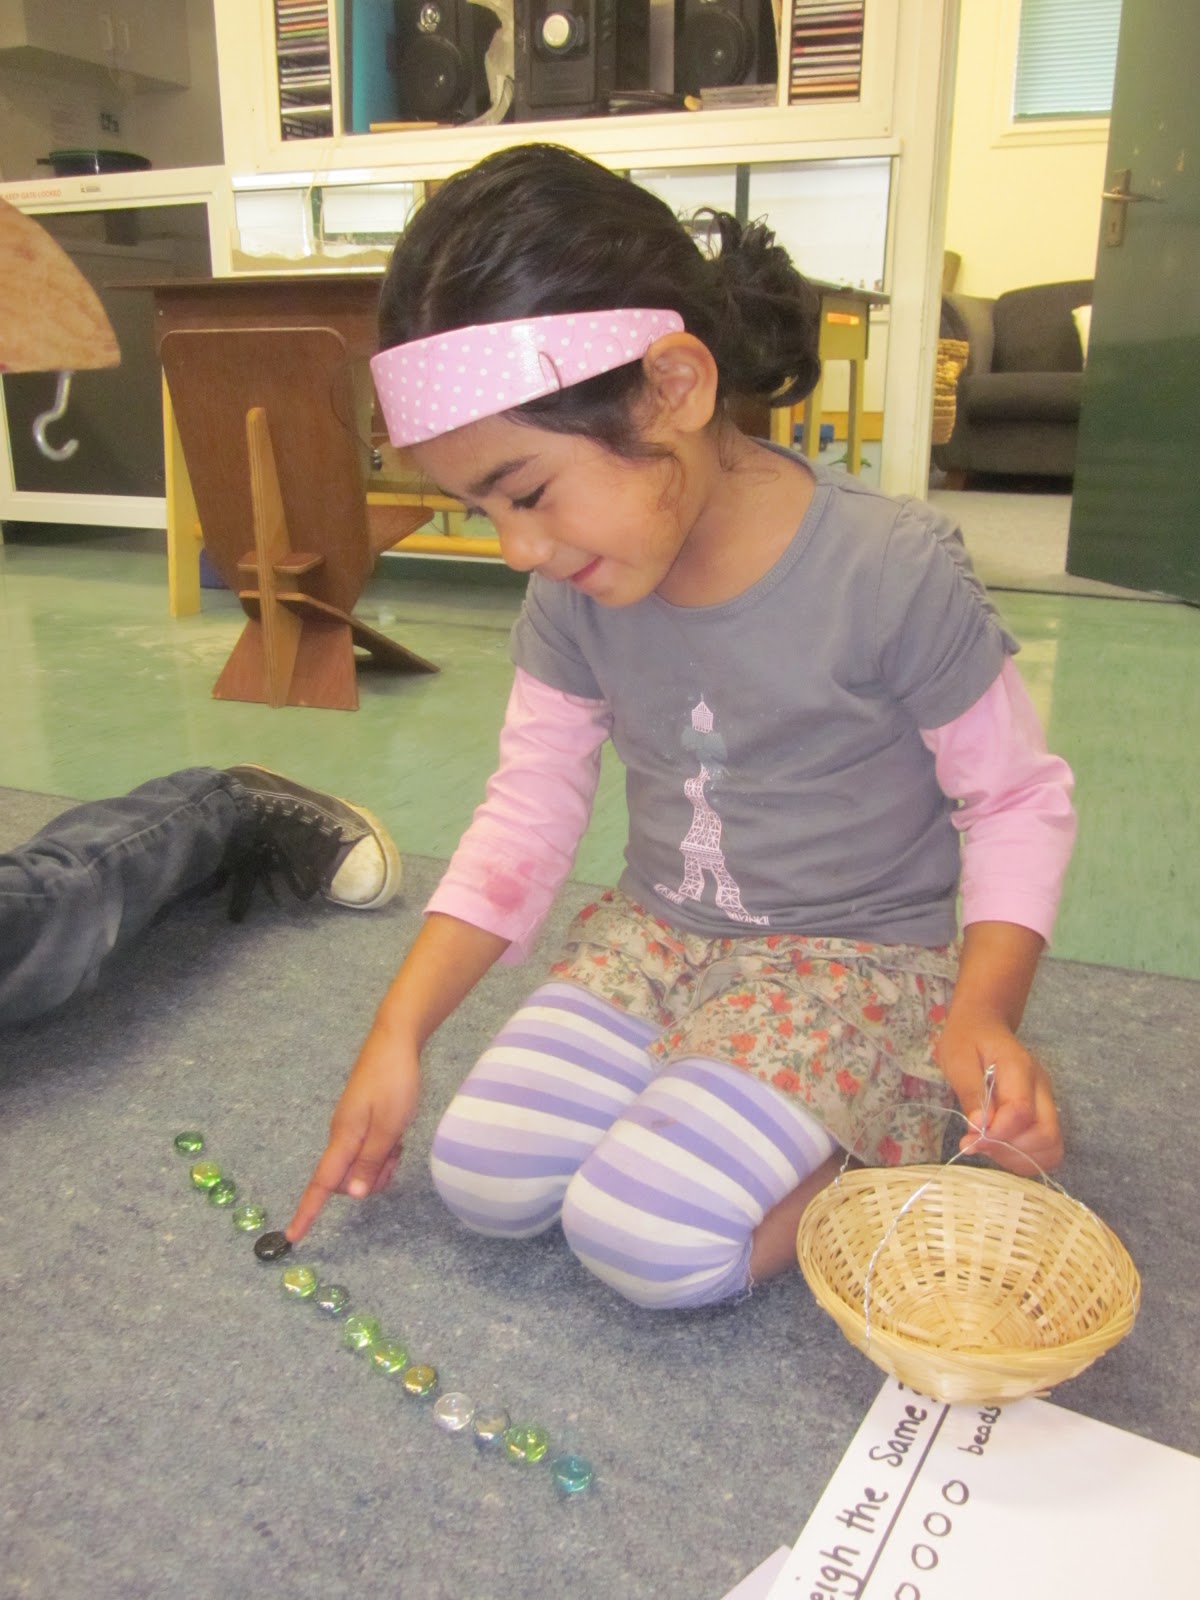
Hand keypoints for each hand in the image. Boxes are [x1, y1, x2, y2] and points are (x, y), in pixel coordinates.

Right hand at [287, 1021, 420, 1241]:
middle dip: (369, 1180)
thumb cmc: (394, 1081)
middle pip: (345, 1180)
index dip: (307, 1212)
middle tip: (395, 1154)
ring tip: (398, 1140)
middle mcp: (341, 1135)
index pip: (322, 1183)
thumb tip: (351, 1195)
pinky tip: (398, 1134)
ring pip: (361, 1166)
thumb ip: (371, 1161)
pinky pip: (369, 1149)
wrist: (396, 1040)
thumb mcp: (389, 1125)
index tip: (291, 1237)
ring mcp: (351, 1127)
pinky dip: (384, 1149)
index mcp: (343, 1137)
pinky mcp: (362, 1119)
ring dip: (380, 1164)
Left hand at [935, 1003, 1062, 1175]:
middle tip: (979, 1144)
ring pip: (1052, 1147)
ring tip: (988, 1145)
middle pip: (1047, 1135)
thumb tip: (980, 1127)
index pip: (1022, 1112)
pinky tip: (1000, 1148)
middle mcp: (1042, 1087)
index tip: (970, 1140)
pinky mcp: (1045, 1114)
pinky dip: (1025, 1158)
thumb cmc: (967, 1040)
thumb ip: (970, 1093)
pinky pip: (1047, 1148)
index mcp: (1020, 1068)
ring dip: (1018, 1157)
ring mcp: (1047, 1102)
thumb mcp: (957, 1060)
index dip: (997, 1133)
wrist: (984, 1025)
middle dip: (1010, 1150)